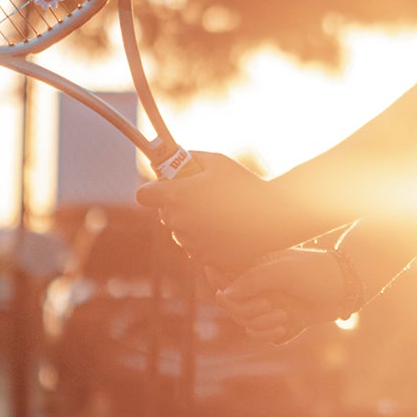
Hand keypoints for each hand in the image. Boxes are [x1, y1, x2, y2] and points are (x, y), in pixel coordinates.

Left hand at [136, 152, 296, 272]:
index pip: (144, 195)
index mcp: (177, 196)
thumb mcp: (217, 162)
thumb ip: (190, 158)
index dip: (153, 190)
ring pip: (179, 232)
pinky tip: (223, 228)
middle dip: (177, 205)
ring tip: (217, 214)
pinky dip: (203, 239)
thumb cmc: (245, 186)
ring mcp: (191, 242)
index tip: (165, 187)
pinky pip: (194, 247)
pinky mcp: (204, 258)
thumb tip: (175, 160)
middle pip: (164, 213)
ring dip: (190, 224)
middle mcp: (179, 221)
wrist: (272, 218)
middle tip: (202, 197)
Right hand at [214, 247, 350, 343]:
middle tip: (270, 306)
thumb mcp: (283, 270)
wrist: (346, 287)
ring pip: (245, 323)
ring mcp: (267, 303)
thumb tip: (223, 294)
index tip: (236, 295)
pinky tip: (286, 327)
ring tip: (284, 317)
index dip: (223, 290)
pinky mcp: (278, 319)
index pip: (221, 279)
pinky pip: (260, 333)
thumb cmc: (315, 271)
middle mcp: (257, 286)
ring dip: (261, 325)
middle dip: (248, 311)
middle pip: (232, 307)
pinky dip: (268, 334)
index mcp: (254, 267)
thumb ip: (252, 280)